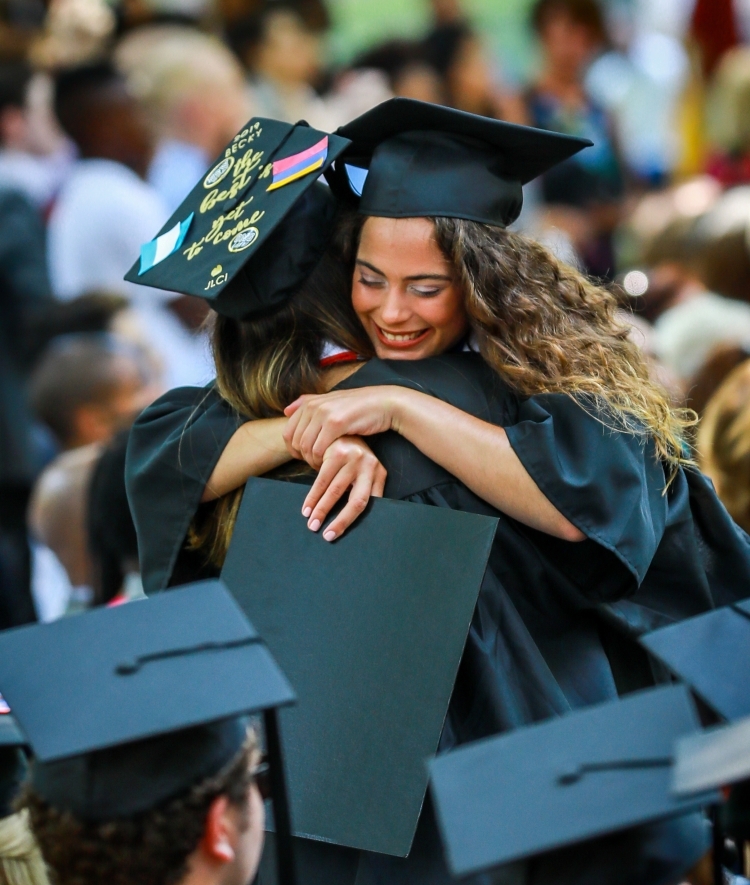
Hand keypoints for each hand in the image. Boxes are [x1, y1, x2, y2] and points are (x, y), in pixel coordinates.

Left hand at [283, 386, 403, 468]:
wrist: (384, 404)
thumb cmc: (358, 407)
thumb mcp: (332, 401)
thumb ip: (309, 403)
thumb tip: (286, 410)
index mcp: (310, 403)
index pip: (288, 432)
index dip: (293, 449)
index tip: (304, 457)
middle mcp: (314, 406)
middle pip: (295, 441)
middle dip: (302, 457)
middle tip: (314, 463)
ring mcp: (324, 414)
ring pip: (305, 447)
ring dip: (311, 460)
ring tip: (323, 464)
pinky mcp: (336, 423)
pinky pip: (318, 449)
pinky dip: (321, 460)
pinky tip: (330, 462)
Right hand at [301, 436, 386, 541]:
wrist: (348, 421)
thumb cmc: (354, 456)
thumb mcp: (365, 471)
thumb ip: (363, 489)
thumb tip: (351, 518)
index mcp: (379, 473)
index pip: (367, 503)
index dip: (350, 520)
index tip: (335, 534)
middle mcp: (369, 466)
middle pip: (356, 501)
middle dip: (338, 520)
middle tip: (322, 534)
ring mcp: (354, 458)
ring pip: (335, 491)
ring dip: (321, 509)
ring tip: (311, 523)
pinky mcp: (337, 451)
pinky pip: (322, 478)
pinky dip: (313, 495)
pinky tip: (306, 506)